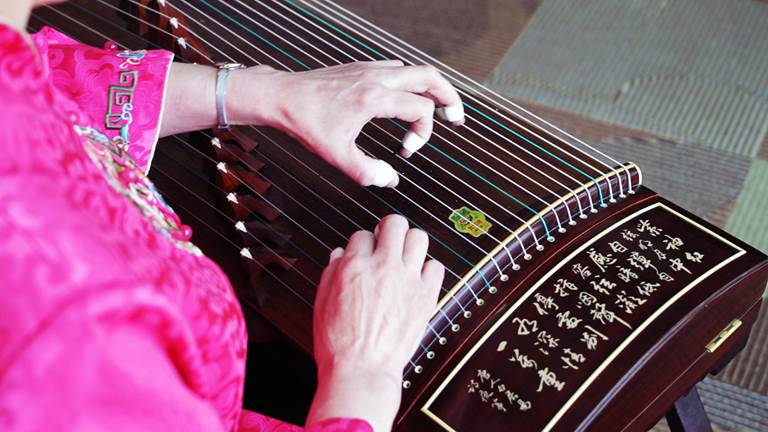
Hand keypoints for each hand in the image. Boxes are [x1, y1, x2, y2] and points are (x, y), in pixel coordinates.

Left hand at [228, 61, 464, 187]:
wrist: (280, 96)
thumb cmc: (305, 124)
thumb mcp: (336, 156)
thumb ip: (367, 172)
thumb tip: (390, 180)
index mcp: (375, 97)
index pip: (421, 108)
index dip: (423, 133)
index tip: (406, 150)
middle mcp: (377, 78)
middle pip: (429, 76)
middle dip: (448, 96)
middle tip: (456, 117)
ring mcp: (368, 69)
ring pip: (413, 69)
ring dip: (427, 89)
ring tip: (433, 110)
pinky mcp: (359, 68)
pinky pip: (395, 69)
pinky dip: (408, 83)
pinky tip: (401, 100)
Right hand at [306, 214, 444, 430]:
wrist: (362, 370)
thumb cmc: (339, 344)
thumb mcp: (321, 303)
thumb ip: (330, 273)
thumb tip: (338, 255)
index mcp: (353, 267)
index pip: (361, 235)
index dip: (361, 245)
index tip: (364, 255)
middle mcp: (382, 267)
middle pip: (394, 223)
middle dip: (388, 229)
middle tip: (387, 242)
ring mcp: (407, 280)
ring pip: (419, 237)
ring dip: (410, 243)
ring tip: (405, 256)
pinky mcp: (425, 296)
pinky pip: (436, 267)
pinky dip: (428, 269)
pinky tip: (418, 278)